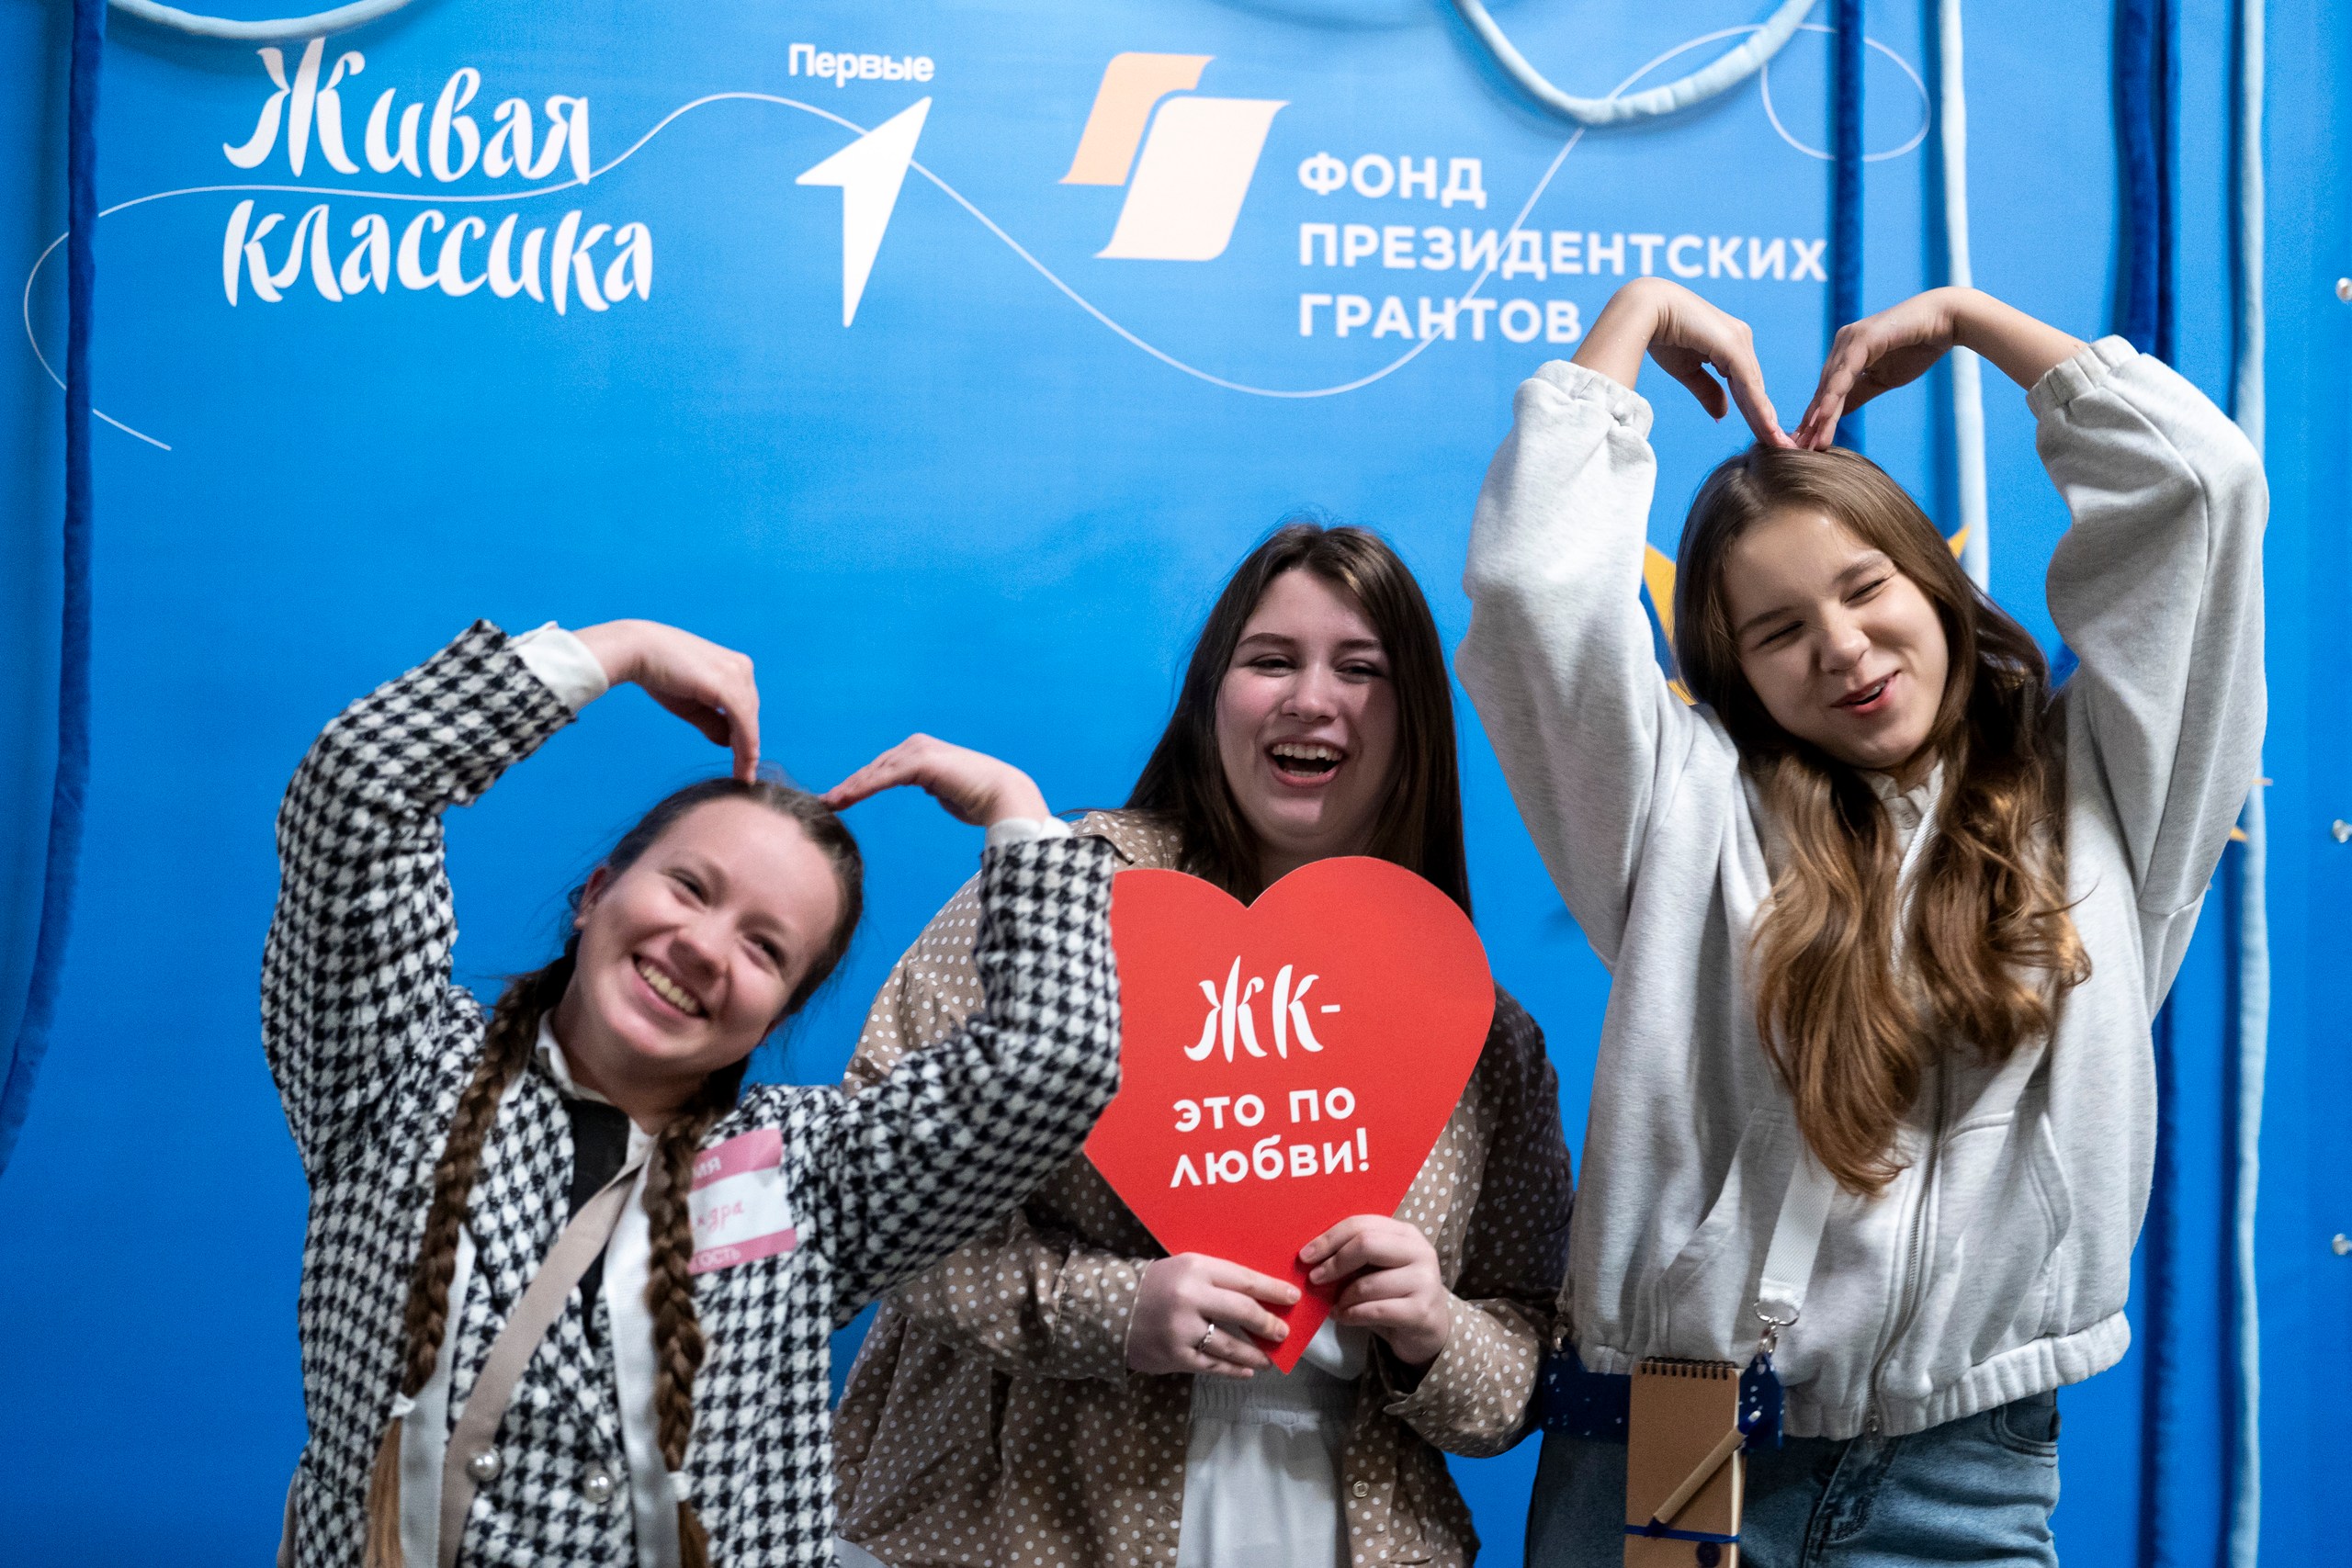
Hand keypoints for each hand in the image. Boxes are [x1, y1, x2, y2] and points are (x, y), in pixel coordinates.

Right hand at [573, 620, 759, 780]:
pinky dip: (745, 745)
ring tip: (743, 776)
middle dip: (748, 747)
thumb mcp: (692, 705)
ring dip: (747, 751)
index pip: (746, 708)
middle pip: (750, 715)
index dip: (746, 737)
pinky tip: (744, 763)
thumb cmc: (660, 674)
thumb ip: (712, 722)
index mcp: (734, 667)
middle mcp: (741, 667)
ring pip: (749, 721)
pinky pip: (743, 723)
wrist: (637, 651)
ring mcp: (737, 674)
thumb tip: (728, 742)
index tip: (746, 765)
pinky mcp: (727, 685)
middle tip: (745, 776)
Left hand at [821, 734, 1050, 827]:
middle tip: (826, 802)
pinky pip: (885, 778)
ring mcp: (919, 751)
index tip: (841, 799)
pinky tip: (846, 799)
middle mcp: (918, 746)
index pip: (884, 769)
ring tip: (830, 803)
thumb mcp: (949, 790)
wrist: (1004, 796)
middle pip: (875, 768)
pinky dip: (864, 789)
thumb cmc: (981, 799)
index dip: (861, 784)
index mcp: (923, 752)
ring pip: (876, 772)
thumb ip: (934, 786)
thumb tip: (928, 788)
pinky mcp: (921, 762)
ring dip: (851, 788)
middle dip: (850, 786)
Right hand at [1127, 1253, 1299, 1378]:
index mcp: (1195, 1268)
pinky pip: (1213, 1365)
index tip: (1293, 1298)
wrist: (1110, 1308)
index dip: (1272, 1290)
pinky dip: (1233, 1370)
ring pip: (1231, 1344)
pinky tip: (1246, 1371)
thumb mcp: (1185, 1269)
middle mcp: (1191, 1297)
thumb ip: (1217, 1279)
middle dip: (1268, 1324)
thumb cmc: (1156, 1285)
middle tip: (1283, 1333)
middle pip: (1243, 1311)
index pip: (1244, 1279)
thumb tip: (1259, 1295)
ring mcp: (1182, 1329)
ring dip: (1255, 1354)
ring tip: (1270, 1359)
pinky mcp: (1175, 1355)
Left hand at [1301, 1215, 1452, 1366]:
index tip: (1305, 1255)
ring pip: (1368, 1283)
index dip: (1330, 1238)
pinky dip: (1351, 1315)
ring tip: (1335, 1305)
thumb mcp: (1378, 1268)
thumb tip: (1311, 1255)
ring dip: (1342, 1297)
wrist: (1429, 1329)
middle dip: (1334, 1262)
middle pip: (1366, 1244)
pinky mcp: (1421, 1311)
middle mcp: (1420, 1252)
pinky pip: (1374, 1310)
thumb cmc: (1395, 1293)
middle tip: (1314, 1278)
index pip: (1361, 1224)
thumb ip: (1355, 1256)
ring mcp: (1425, 1281)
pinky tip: (1343, 1317)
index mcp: (1406, 1233)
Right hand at [1573, 278, 1786, 445]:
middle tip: (1779, 446)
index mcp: (1730, 343)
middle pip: (1756, 387)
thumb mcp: (1687, 370)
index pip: (1747, 384)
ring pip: (1755, 387)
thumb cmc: (1661, 335)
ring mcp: (1739, 340)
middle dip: (1766, 419)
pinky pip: (1748, 383)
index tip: (1765, 436)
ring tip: (1776, 444)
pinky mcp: (1732, 345)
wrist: (1645, 310)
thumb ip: (1707, 391)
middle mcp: (1741, 339)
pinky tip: (1766, 426)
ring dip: (1765, 418)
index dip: (1756, 411)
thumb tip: (1724, 414)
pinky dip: (1757, 406)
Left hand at [1794, 288, 2088, 448]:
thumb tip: (1835, 415)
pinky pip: (1843, 374)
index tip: (1805, 444)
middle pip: (1823, 390)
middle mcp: (1842, 344)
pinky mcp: (1861, 339)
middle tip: (1798, 450)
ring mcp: (1849, 340)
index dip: (1817, 418)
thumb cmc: (1917, 347)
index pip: (1827, 391)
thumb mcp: (1882, 379)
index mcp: (1845, 353)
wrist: (1946, 322)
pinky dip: (1833, 397)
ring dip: (1819, 416)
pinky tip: (1824, 417)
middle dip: (1811, 422)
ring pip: (1830, 385)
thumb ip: (1858, 395)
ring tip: (1809, 443)